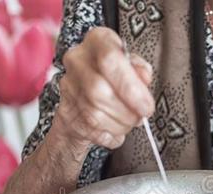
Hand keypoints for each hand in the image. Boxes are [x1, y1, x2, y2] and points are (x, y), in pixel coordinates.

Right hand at [54, 27, 154, 149]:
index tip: (145, 104)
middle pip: (99, 90)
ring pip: (95, 114)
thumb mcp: (133, 68)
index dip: (130, 86)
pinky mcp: (66, 112)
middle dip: (127, 110)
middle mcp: (78, 60)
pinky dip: (110, 134)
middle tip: (141, 116)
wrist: (87, 99)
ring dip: (120, 124)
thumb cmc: (114, 80)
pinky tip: (115, 127)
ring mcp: (69, 86)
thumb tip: (143, 78)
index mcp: (97, 41)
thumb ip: (141, 71)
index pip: (109, 58)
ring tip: (129, 121)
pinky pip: (92, 130)